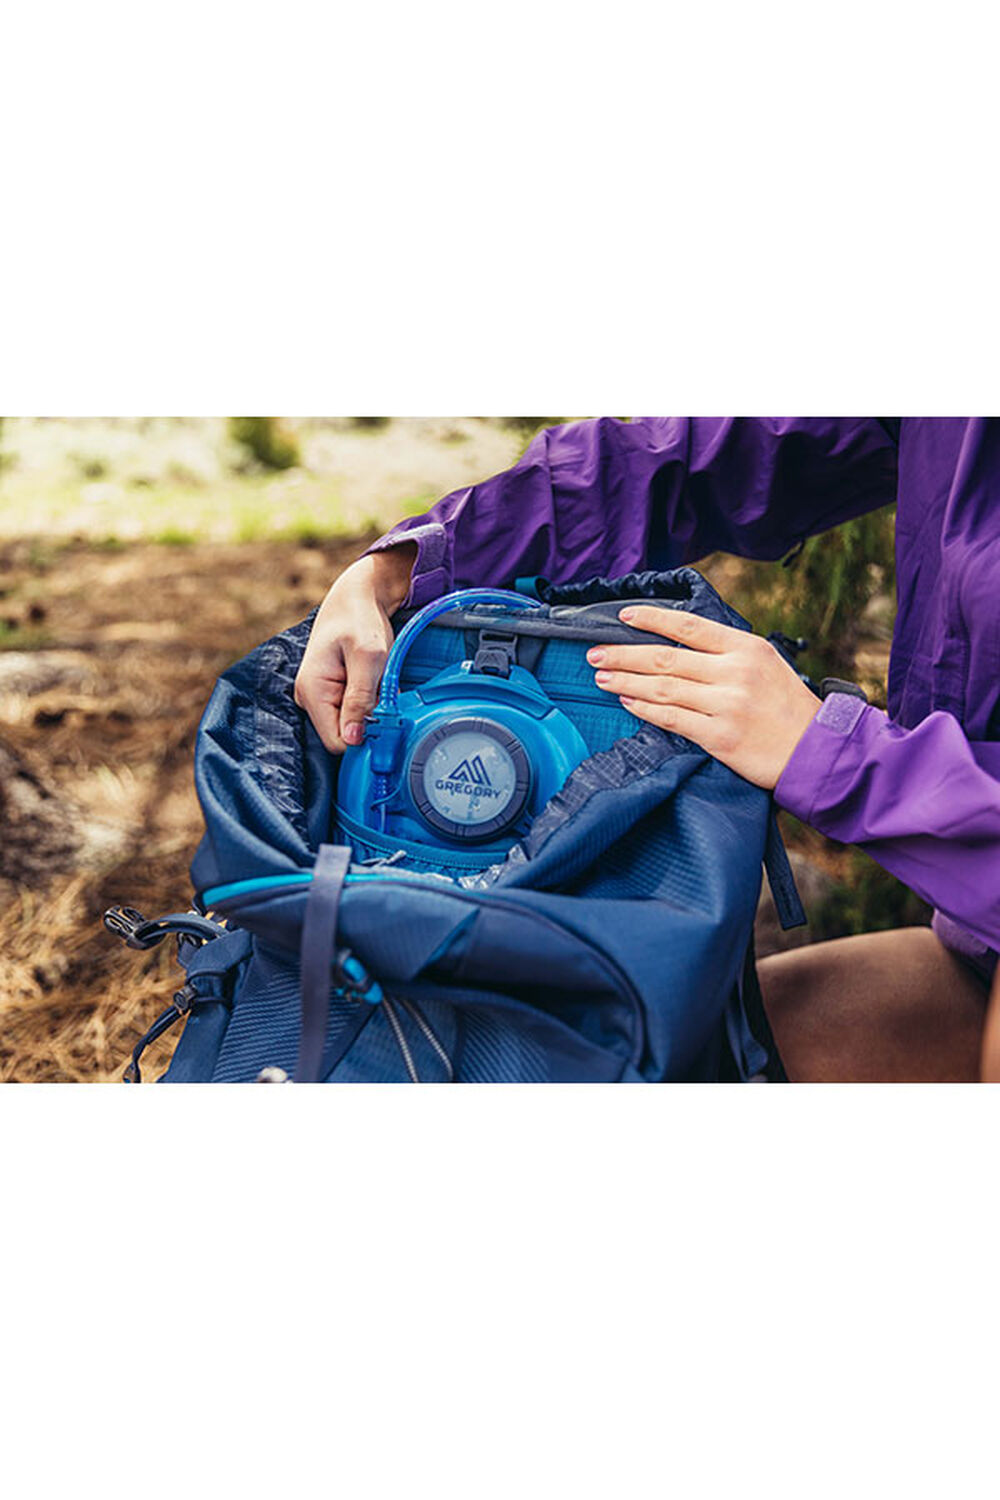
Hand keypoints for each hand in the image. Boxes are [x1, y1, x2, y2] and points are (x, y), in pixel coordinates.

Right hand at [294, 544, 415, 751]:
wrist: (360, 593)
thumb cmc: (362, 619)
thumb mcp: (369, 659)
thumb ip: (360, 700)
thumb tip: (353, 741)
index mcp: (312, 691)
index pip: (337, 742)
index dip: (364, 738)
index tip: (386, 719)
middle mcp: (309, 697)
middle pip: (343, 734)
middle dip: (369, 722)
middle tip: (385, 693)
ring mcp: (319, 694)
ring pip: (351, 723)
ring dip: (371, 709)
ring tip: (379, 681)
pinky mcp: (332, 690)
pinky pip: (353, 710)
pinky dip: (370, 701)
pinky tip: (375, 681)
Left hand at [588, 606, 821, 789]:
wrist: (817, 751)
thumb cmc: (790, 708)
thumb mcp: (767, 665)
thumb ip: (728, 653)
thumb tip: (680, 644)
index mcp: (746, 648)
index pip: (689, 627)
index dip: (652, 619)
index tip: (623, 617)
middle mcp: (734, 672)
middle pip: (665, 658)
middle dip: (624, 654)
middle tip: (595, 653)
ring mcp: (727, 704)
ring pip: (662, 687)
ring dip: (626, 680)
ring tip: (601, 677)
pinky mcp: (720, 736)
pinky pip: (672, 719)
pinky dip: (645, 709)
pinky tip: (627, 702)